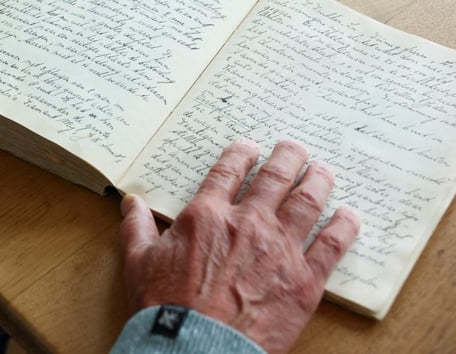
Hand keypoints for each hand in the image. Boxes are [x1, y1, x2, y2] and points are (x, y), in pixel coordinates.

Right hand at [120, 140, 359, 353]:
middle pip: (275, 178)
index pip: (228, 172)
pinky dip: (344, 227)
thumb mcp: (139, 261)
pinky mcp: (304, 282)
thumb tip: (130, 203)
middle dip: (287, 157)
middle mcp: (247, 224)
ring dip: (318, 181)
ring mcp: (280, 250)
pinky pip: (331, 246)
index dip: (241, 155)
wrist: (197, 348)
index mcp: (207, 216)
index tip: (250, 147)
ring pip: (307, 203)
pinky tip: (349, 215)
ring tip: (324, 170)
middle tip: (295, 147)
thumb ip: (137, 227)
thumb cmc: (165, 307)